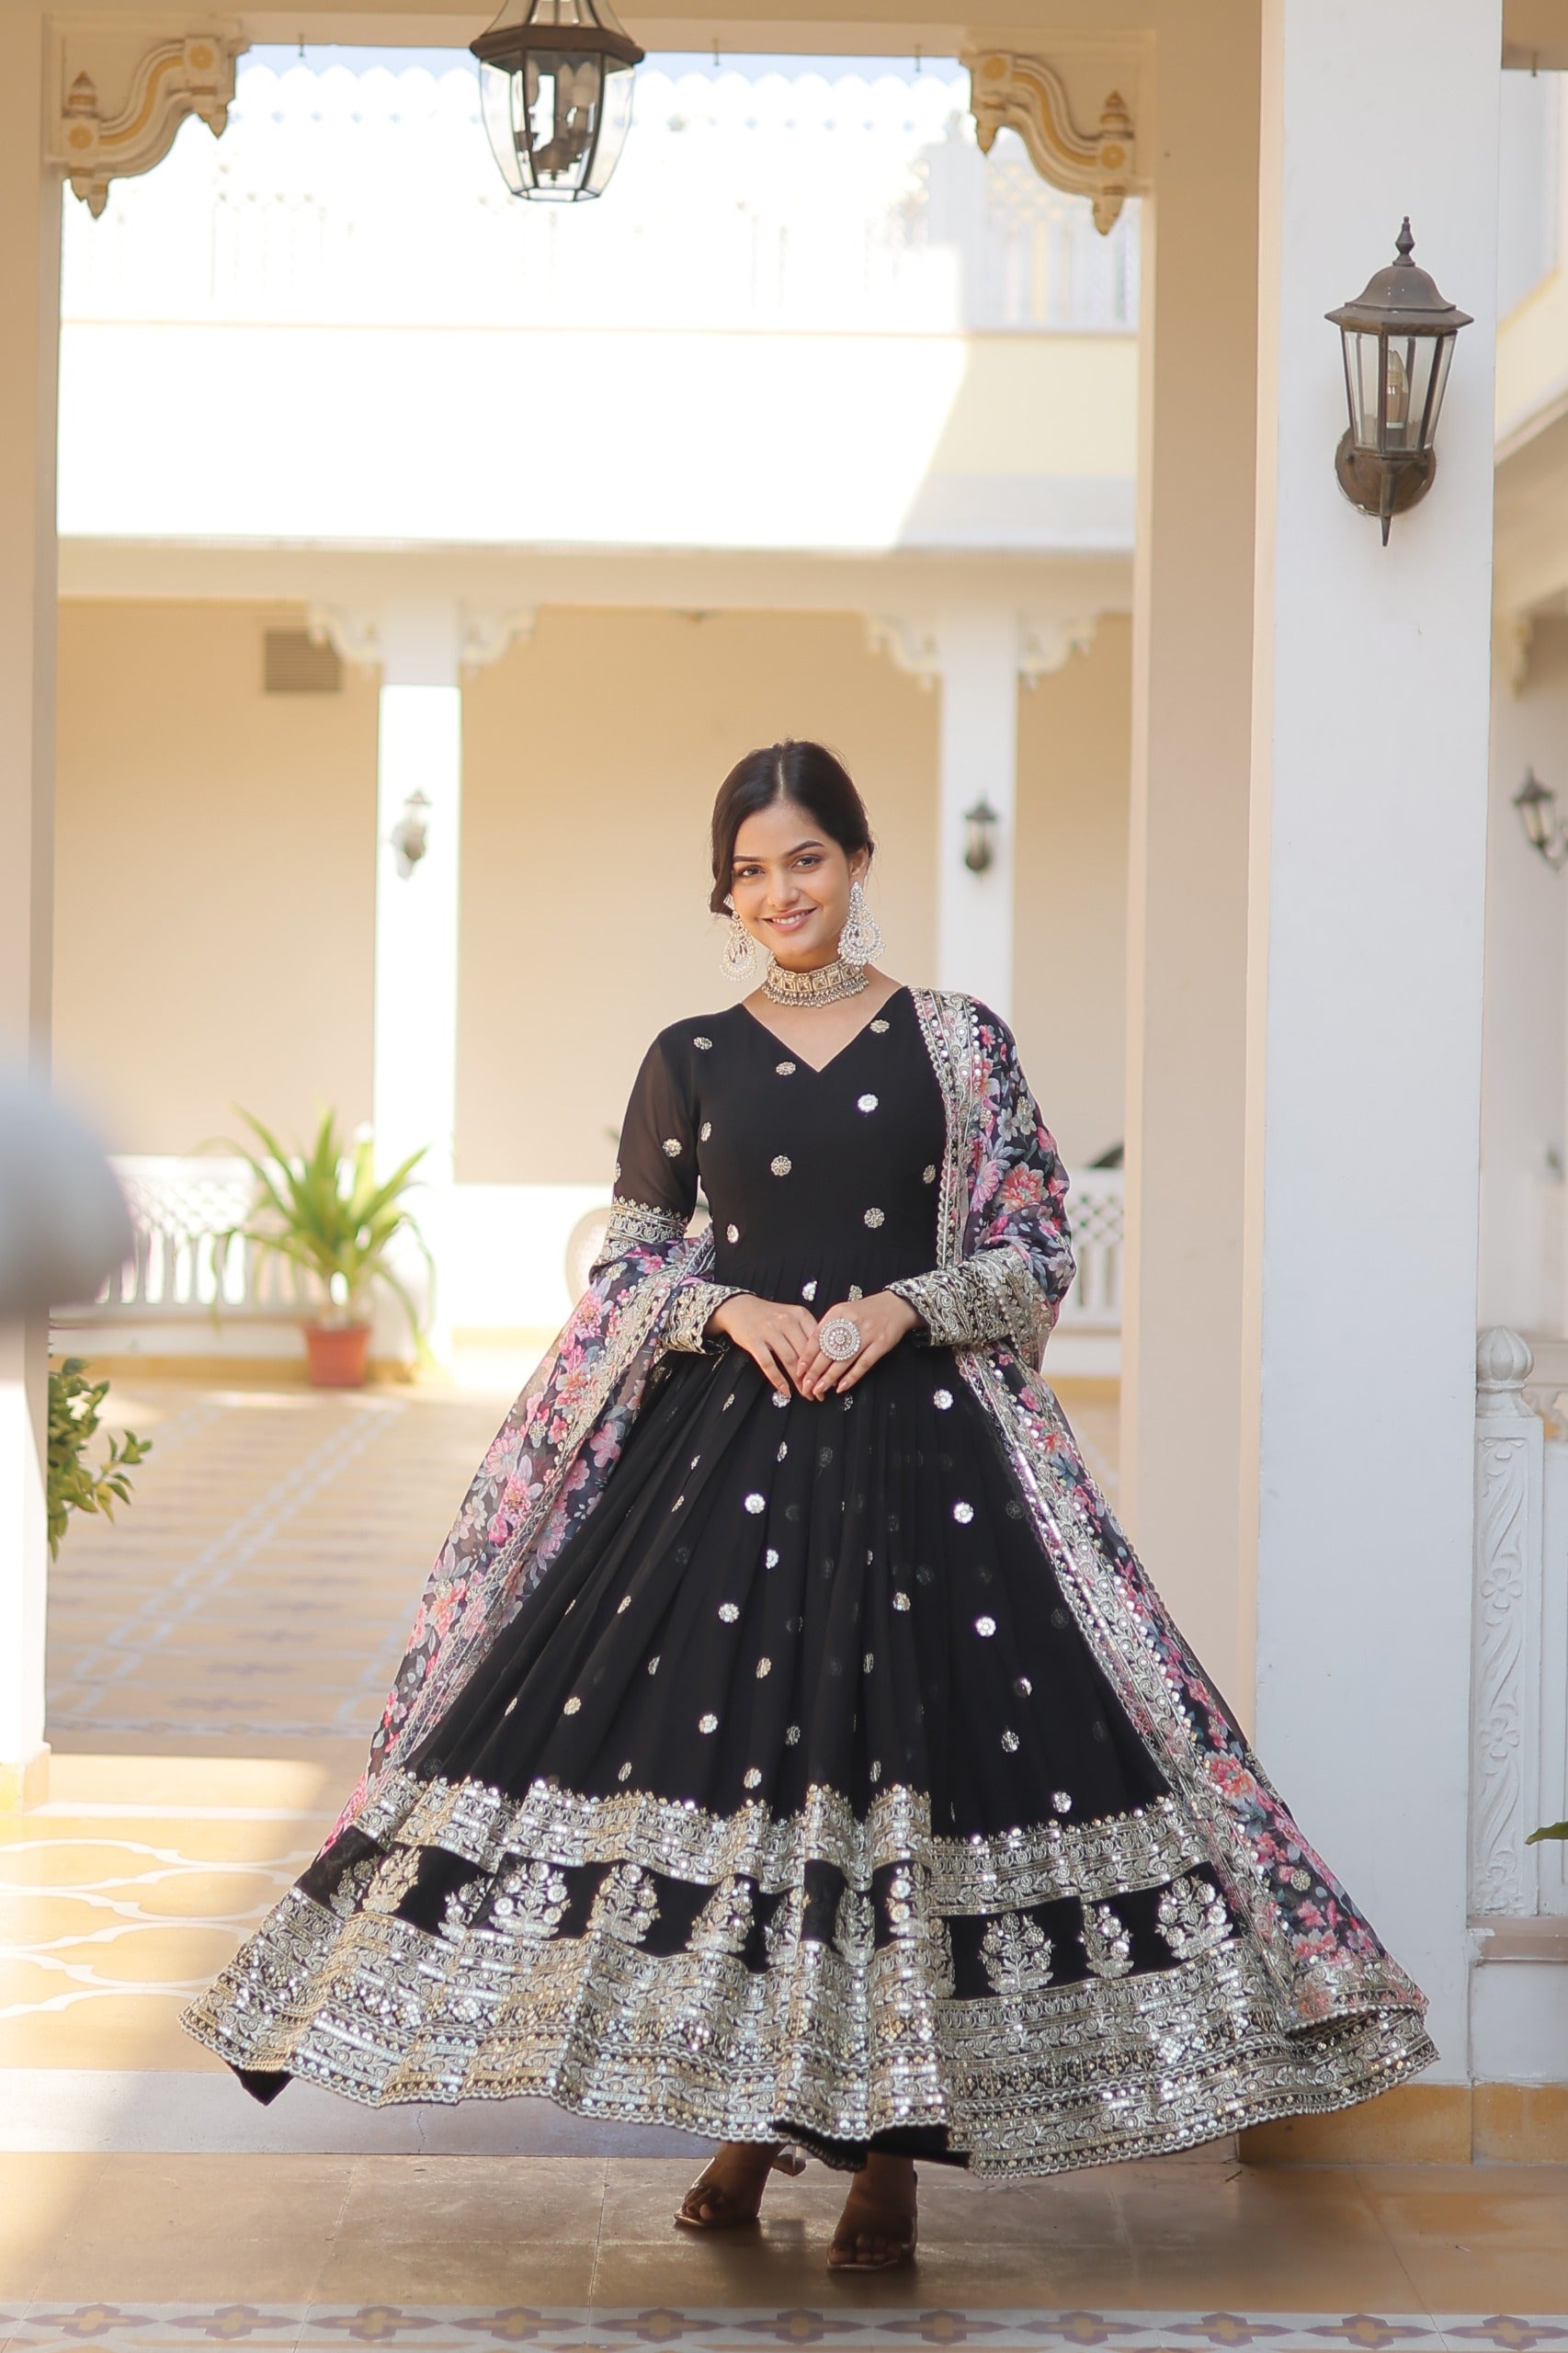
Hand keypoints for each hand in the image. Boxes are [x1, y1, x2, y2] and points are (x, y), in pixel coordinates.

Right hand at [707, 1293, 819, 1398]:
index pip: (818, 1341)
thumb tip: (824, 1359)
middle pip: (805, 1353)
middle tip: (820, 1391)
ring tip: (806, 1394)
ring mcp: (769, 1330)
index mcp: (800, 1314)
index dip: (825, 1362)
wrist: (739, 1307)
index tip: (831, 1377)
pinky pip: (768, 1364)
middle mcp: (786, 1321)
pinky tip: (785, 1390)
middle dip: (814, 1375)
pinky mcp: (754, 1341)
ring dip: (799, 1381)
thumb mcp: (791, 1316)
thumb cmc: (769, 1316)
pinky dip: (778, 1379)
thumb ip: (806, 1332)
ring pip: (790, 1360)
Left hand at [799, 1290, 918, 1397]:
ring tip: (819, 1388)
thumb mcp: (844, 1311)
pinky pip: (863, 1363)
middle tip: (805, 1385)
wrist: (896, 1304)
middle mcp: (851, 1322)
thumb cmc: (867, 1310)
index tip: (799, 1369)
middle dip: (815, 1371)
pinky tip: (842, 1386)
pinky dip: (852, 1377)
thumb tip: (811, 1351)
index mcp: (838, 1313)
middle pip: (829, 1351)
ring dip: (830, 1377)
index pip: (818, 1337)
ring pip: (844, 1359)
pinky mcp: (881, 1343)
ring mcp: (867, 1333)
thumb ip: (829, 1328)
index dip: (807, 1355)